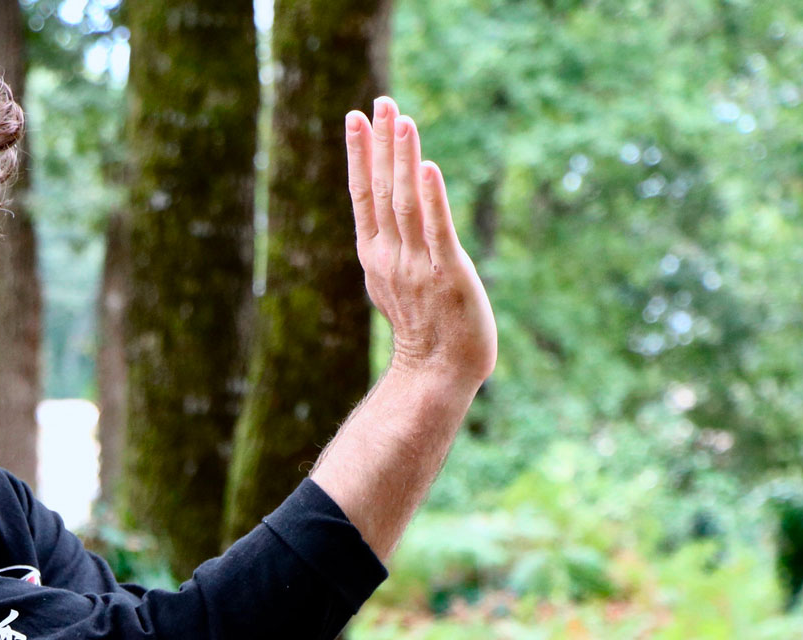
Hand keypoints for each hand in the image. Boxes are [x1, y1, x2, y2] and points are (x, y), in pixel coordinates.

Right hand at [345, 96, 496, 381]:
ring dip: (403, 158)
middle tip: (380, 101)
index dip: (359, 155)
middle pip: (382, 190)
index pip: (363, 195)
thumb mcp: (395, 284)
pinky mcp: (447, 274)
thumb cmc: (423, 332)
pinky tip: (429, 167)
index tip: (355, 117)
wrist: (437, 374)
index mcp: (374, 256)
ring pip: (406, 202)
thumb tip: (386, 221)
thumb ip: (391, 249)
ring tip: (403, 120)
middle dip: (381, 143)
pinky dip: (432, 197)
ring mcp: (416, 265)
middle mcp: (390, 256)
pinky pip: (437, 230)